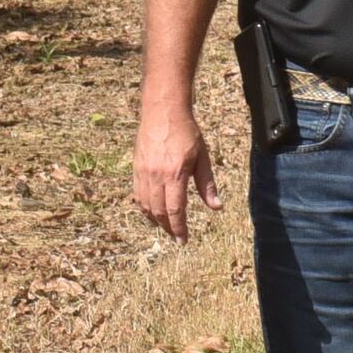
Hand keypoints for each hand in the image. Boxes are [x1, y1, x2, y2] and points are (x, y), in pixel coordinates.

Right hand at [132, 101, 218, 240]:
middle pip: (159, 211)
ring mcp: (143, 173)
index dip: (179, 227)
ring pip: (146, 205)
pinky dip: (145, 207)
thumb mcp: (203, 158)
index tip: (184, 240)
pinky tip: (152, 213)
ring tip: (166, 228)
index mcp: (175, 174)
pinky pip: (138, 194)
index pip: (175, 209)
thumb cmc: (187, 133)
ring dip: (155, 220)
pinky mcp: (136, 169)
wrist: (162, 112)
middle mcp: (156, 176)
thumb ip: (207, 184)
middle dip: (168, 227)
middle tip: (177, 237)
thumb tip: (217, 207)